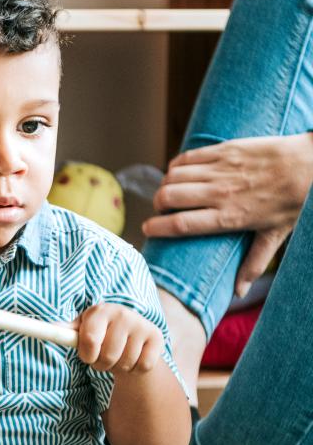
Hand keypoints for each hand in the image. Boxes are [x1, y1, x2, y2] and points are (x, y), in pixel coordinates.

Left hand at [75, 304, 164, 374]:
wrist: (130, 336)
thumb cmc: (100, 333)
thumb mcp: (83, 329)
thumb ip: (67, 331)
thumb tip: (52, 327)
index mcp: (100, 311)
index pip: (90, 339)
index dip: (87, 355)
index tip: (88, 357)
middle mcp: (123, 314)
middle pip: (108, 356)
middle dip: (102, 364)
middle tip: (102, 359)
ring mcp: (141, 325)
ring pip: (125, 362)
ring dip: (118, 367)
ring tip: (117, 357)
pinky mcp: (157, 337)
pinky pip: (143, 366)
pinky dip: (135, 369)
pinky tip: (133, 358)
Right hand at [143, 133, 312, 295]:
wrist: (311, 164)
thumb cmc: (294, 202)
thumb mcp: (274, 236)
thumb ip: (252, 265)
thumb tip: (238, 293)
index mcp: (228, 218)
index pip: (179, 224)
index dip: (156, 228)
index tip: (147, 229)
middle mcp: (219, 194)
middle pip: (168, 197)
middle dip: (157, 204)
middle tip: (161, 209)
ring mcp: (220, 170)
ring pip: (173, 176)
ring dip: (165, 184)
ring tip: (170, 191)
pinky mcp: (224, 150)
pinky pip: (187, 158)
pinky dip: (176, 165)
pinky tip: (179, 172)